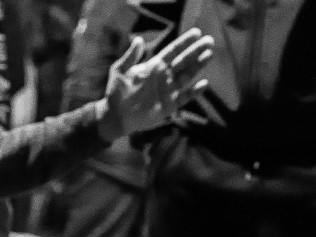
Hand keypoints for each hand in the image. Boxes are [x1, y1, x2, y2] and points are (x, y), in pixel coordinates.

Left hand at [98, 28, 213, 140]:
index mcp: (154, 66)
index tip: (196, 33)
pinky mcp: (170, 105)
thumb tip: (138, 40)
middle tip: (209, 41)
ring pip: (187, 76)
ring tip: (209, 55)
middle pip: (183, 61)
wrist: (115, 116)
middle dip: (196, 51)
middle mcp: (164, 76)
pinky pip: (185, 97)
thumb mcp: (120, 72)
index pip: (172, 51)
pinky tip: (203, 84)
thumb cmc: (115, 93)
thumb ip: (129, 57)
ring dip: (198, 66)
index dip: (184, 42)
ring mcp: (168, 90)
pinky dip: (194, 91)